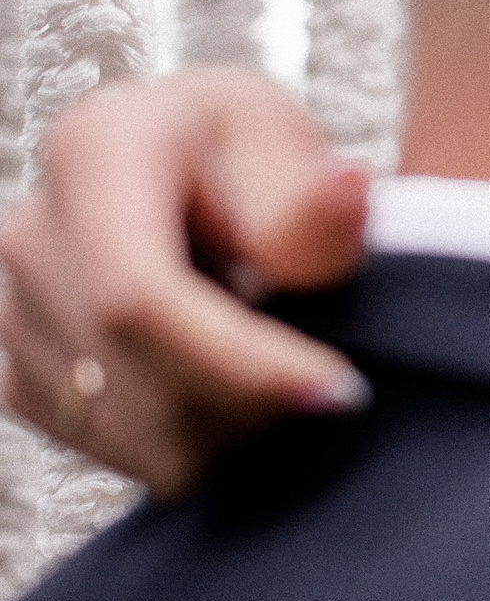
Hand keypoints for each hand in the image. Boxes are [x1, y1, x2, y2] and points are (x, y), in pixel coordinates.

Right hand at [0, 69, 372, 497]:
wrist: (200, 174)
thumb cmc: (252, 156)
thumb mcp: (296, 148)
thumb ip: (317, 199)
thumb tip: (345, 194)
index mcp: (96, 154)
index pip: (142, 298)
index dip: (243, 364)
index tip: (340, 391)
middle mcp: (33, 235)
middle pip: (141, 380)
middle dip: (256, 405)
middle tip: (339, 385)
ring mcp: (17, 312)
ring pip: (138, 436)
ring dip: (235, 427)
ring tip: (283, 362)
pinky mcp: (27, 376)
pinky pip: (124, 453)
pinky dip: (199, 441)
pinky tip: (235, 381)